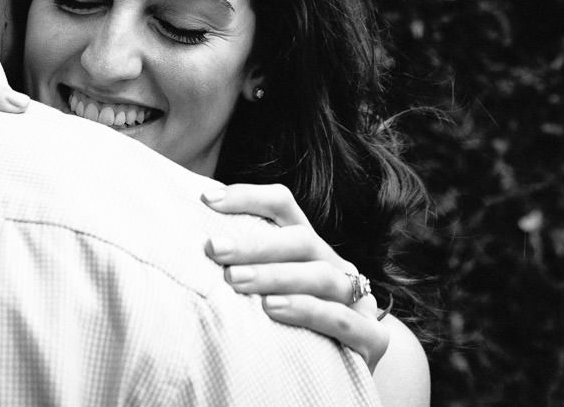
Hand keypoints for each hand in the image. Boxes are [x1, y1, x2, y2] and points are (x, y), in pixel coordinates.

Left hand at [201, 183, 389, 369]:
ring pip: (320, 276)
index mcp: (309, 246)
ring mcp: (358, 299)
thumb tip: (191, 242)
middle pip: (300, 240)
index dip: (248, 197)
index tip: (207, 199)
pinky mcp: (372, 337)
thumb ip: (245, 265)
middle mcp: (335, 264)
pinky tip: (273, 310)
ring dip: (276, 276)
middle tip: (215, 248)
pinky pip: (342, 319)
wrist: (351, 366)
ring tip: (236, 281)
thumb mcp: (273, 288)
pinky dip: (307, 312)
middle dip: (255, 244)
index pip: (283, 205)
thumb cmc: (295, 323)